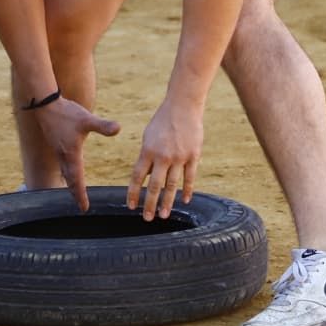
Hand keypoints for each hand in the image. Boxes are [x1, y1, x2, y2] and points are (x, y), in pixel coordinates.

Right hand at [32, 97, 121, 211]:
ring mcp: (58, 150)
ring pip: (64, 172)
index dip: (81, 195)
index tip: (84, 208)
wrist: (45, 104)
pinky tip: (70, 170)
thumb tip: (118, 128)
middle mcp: (63, 155)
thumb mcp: (86, 119)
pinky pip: (62, 164)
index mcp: (71, 154)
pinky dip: (66, 173)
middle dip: (75, 193)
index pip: (77, 180)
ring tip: (74, 193)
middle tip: (80, 206)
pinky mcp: (56, 143)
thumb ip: (102, 125)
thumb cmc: (66, 113)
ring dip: (70, 184)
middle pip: (69, 180)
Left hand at [127, 97, 203, 220]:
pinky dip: (187, 190)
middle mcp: (163, 156)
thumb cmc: (162, 122)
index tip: (131, 207)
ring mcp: (179, 156)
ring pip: (172, 185)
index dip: (133, 193)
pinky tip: (185, 201)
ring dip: (168, 202)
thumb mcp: (149, 137)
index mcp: (148, 150)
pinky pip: (190, 177)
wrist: (182, 106)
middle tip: (147, 219)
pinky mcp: (193, 156)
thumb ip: (147, 158)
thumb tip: (144, 179)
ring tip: (164, 216)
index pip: (138, 177)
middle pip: (155, 185)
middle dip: (150, 204)